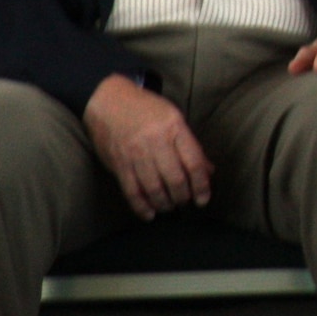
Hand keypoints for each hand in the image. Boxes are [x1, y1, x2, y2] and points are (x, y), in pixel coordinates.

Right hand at [83, 74, 212, 220]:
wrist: (108, 100)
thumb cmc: (146, 109)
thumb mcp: (174, 118)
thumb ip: (191, 146)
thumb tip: (208, 171)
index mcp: (174, 128)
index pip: (194, 163)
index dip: (202, 185)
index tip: (204, 198)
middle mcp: (155, 142)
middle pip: (175, 179)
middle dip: (184, 197)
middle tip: (186, 202)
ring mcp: (135, 155)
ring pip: (154, 189)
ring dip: (165, 203)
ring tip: (170, 206)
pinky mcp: (118, 164)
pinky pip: (131, 191)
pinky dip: (142, 206)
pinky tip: (150, 214)